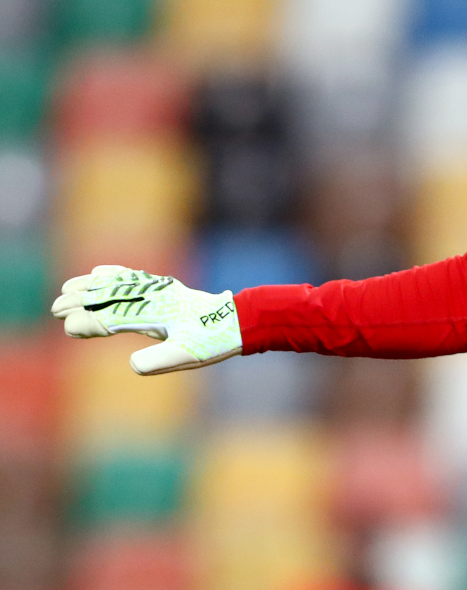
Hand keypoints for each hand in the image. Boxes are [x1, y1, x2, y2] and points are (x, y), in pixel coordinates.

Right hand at [51, 265, 242, 375]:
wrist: (240, 320)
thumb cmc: (213, 341)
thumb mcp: (188, 357)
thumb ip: (160, 361)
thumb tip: (131, 365)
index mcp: (157, 313)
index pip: (113, 317)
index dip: (89, 322)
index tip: (67, 328)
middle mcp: (155, 297)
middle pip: (110, 296)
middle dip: (81, 301)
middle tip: (55, 308)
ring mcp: (161, 290)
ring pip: (119, 283)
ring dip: (92, 285)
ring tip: (67, 287)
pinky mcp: (166, 288)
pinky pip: (134, 277)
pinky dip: (114, 273)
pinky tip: (100, 272)